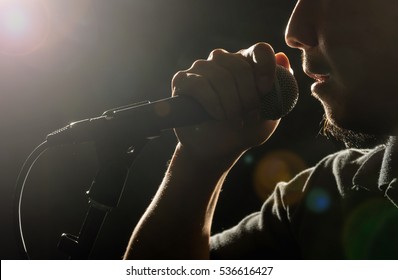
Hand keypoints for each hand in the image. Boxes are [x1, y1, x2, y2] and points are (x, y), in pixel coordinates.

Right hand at [171, 43, 290, 167]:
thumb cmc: (244, 130)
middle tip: (249, 116)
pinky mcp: (182, 80)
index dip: (265, 67)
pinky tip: (217, 115)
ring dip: (231, 104)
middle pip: (239, 66)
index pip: (260, 50)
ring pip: (220, 76)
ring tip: (233, 120)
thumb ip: (279, 88)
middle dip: (248, 96)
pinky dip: (212, 103)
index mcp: (246, 63)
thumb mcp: (269, 113)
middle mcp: (223, 60)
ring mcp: (201, 68)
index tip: (265, 90)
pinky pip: (199, 85)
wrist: (216, 149)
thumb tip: (283, 58)